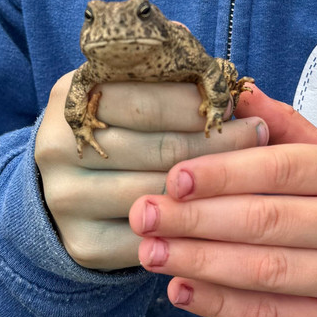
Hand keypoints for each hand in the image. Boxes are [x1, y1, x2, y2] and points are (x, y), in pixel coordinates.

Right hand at [36, 72, 265, 269]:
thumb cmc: (120, 126)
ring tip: (254, 171)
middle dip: (220, 142)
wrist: (71, 184)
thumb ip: (169, 77)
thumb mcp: (130, 88)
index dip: (198, 105)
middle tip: (259, 135)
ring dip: (216, 185)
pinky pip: (155, 237)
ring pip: (163, 194)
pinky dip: (194, 227)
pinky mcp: (84, 244)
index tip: (239, 106)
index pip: (146, 101)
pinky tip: (223, 212)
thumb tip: (223, 72)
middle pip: (161, 149)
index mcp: (71, 97)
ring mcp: (67, 199)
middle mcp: (57, 147)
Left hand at [128, 86, 316, 316]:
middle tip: (143, 216)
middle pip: (267, 220)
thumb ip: (285, 127)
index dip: (223, 173)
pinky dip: (222, 307)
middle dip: (196, 219)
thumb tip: (237, 91)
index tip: (172, 177)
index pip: (280, 169)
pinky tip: (181, 292)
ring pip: (266, 271)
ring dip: (200, 262)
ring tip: (151, 253)